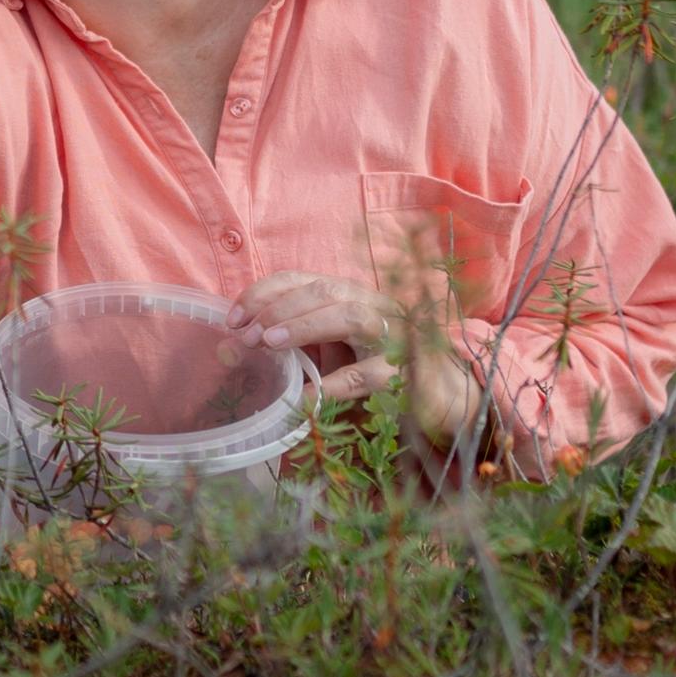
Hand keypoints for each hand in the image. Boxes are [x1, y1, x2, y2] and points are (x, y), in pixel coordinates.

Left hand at [227, 270, 480, 444]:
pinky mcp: (406, 374)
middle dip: (278, 309)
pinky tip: (305, 397)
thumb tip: (233, 348)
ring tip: (270, 343)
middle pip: (324, 292)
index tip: (233, 317)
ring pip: (350, 318)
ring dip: (305, 327)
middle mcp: (373, 305)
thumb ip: (291, 340)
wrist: (443, 391)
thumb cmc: (374, 362)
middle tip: (246, 337)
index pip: (301, 279)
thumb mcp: (331, 345)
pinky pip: (367, 376)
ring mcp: (394, 336)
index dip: (263, 293)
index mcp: (350, 294)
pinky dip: (332, 386)